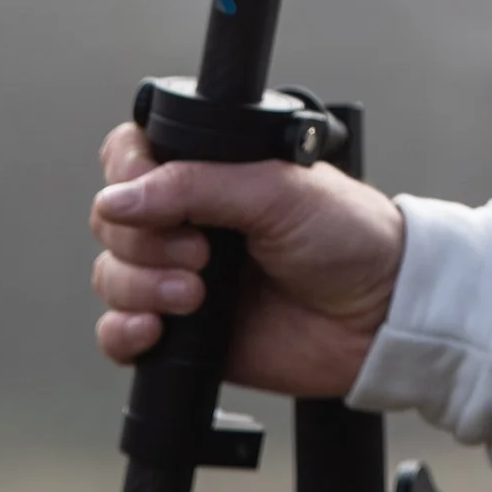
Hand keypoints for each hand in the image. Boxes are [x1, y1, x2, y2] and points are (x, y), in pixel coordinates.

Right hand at [90, 121, 405, 396]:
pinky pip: (118, 335)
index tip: (147, 195)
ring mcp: (180, 278)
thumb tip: (118, 198)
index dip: (127, 175)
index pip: (130, 156)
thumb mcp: (277, 190)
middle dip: (143, 241)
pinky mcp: (181, 335)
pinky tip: (155, 330)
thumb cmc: (349, 238)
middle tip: (200, 253)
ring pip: (110, 277)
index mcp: (210, 173)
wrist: (380, 317)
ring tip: (195, 295)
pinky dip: (123, 332)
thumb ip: (196, 185)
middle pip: (111, 222)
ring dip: (139, 285)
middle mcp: (188, 221)